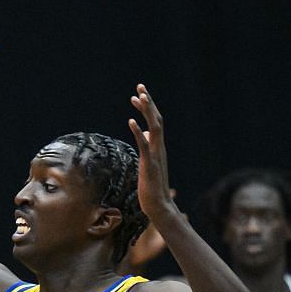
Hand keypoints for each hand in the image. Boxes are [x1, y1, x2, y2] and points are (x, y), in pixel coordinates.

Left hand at [128, 84, 177, 220]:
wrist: (159, 205)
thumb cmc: (151, 186)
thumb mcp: (147, 162)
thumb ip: (147, 146)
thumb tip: (143, 132)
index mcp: (158, 147)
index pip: (154, 122)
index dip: (147, 108)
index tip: (138, 95)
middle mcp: (159, 148)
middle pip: (156, 119)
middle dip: (148, 102)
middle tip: (140, 86)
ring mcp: (155, 155)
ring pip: (154, 128)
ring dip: (147, 112)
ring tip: (138, 97)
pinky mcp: (149, 165)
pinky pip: (145, 146)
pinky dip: (138, 133)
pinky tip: (130, 122)